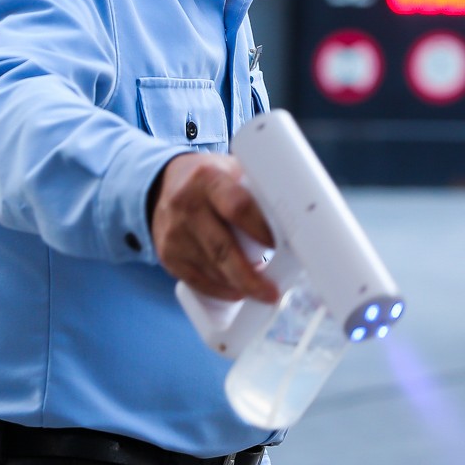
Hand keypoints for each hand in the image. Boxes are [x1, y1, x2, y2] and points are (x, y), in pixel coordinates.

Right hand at [149, 153, 277, 303]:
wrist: (162, 186)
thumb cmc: (211, 181)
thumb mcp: (231, 171)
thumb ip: (258, 190)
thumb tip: (301, 218)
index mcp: (209, 179)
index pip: (237, 207)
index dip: (260, 230)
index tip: (277, 247)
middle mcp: (187, 205)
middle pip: (223, 248)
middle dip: (250, 277)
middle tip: (272, 293)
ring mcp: (173, 233)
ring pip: (211, 270)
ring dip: (238, 285)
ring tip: (260, 290)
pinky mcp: (167, 255)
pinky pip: (196, 281)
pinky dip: (220, 290)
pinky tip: (236, 292)